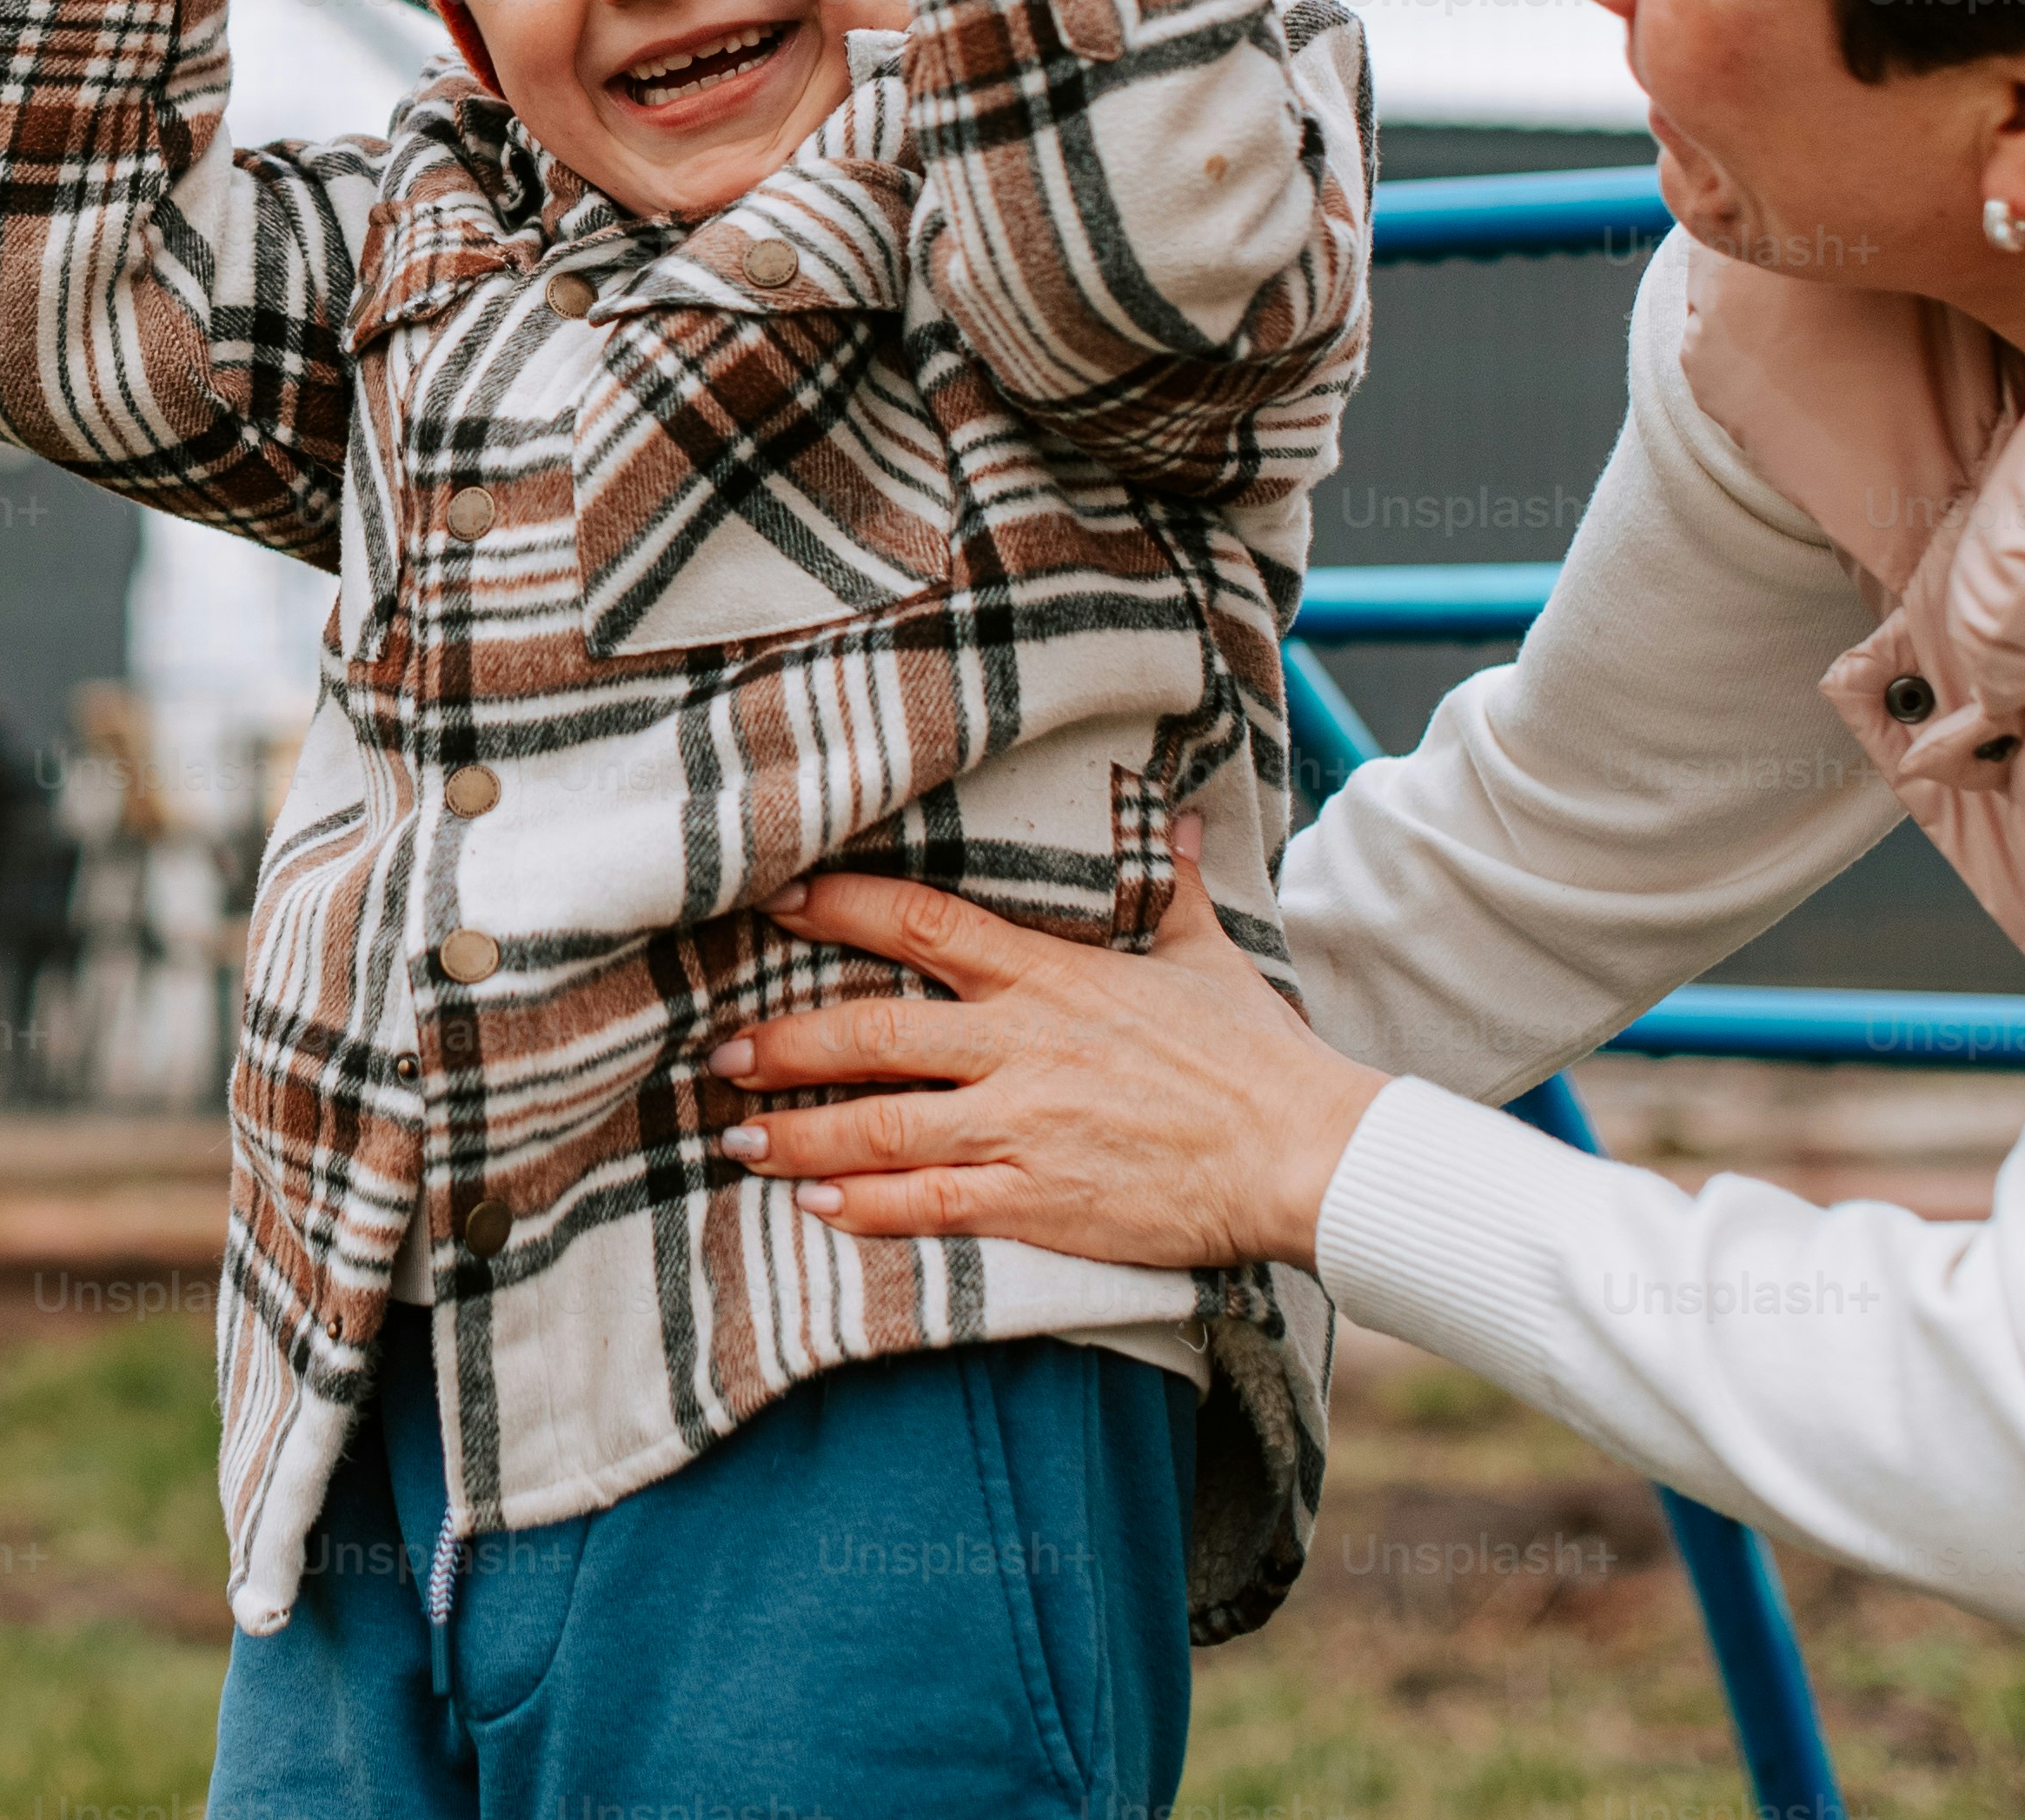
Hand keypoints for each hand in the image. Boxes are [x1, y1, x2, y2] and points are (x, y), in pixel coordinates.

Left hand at [706, 832, 1385, 1271]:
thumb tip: (1178, 816)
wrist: (1303, 1154)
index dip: (838, 909)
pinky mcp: (1038, 1202)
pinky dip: (864, 1207)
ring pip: (879, 1129)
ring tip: (735, 1135)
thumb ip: (1174, 884)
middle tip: (720, 1049)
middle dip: (784, 1043)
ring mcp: (1024, 1129)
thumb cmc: (1257, 1055)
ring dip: (798, 1135)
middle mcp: (1020, 1047)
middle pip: (871, 1035)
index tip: (777, 901)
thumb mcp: (1209, 952)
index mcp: (1051, 978)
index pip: (921, 926)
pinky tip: (814, 1209)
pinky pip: (930, 1205)